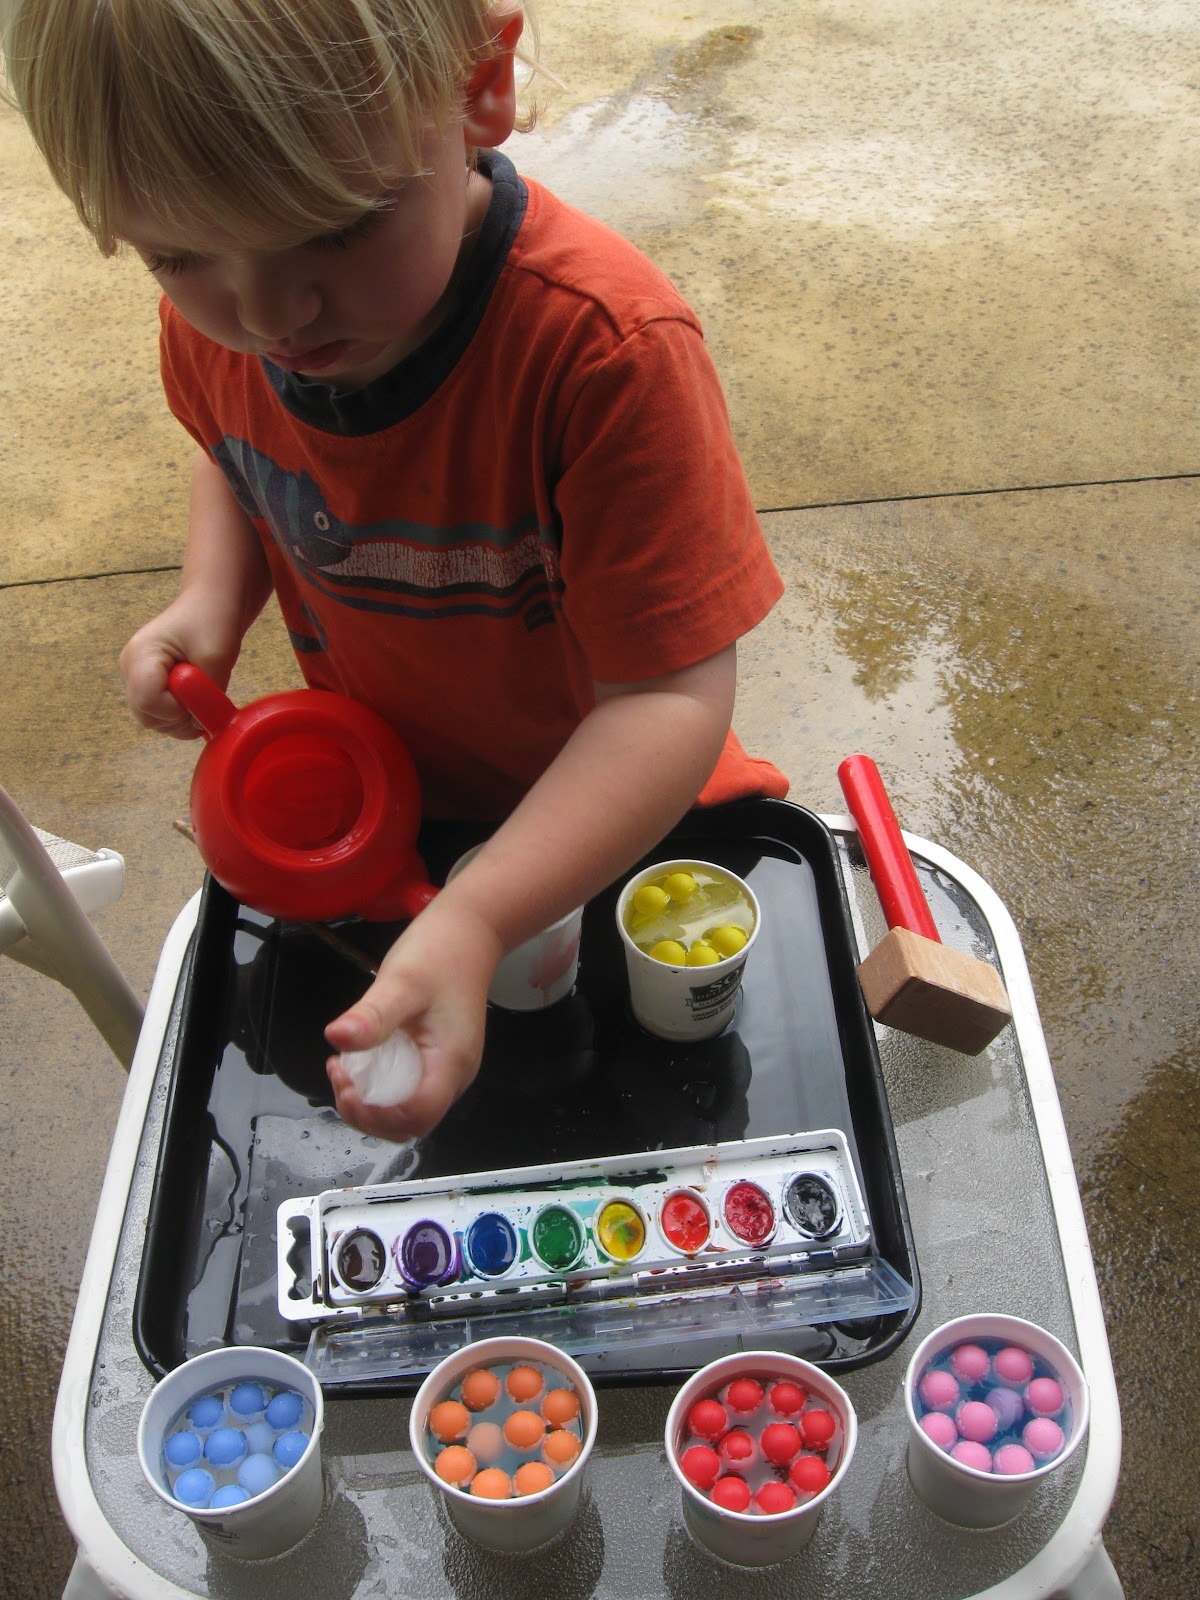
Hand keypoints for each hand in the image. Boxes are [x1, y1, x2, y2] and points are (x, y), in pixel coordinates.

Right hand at [119, 595, 241, 737]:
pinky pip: (158, 713)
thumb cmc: (213, 621)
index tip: (201, 693)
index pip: (148, 701)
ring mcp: (134, 676)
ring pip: (152, 719)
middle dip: (179, 718)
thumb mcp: (217, 657)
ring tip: (202, 693)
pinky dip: (179, 715)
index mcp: (141, 654)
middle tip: (205, 699)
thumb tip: (198, 724)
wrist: (210, 604)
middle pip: (146, 715)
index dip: (178, 708)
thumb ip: (205, 694)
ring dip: (181, 718)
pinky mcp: (144, 684)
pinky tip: (195, 697)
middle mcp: (129, 667)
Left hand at [325, 894, 502, 1140]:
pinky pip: (408, 1089)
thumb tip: (337, 1038)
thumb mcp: (402, 981)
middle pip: (410, 1123)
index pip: (415, 1116)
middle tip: (340, 1073)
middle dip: (367, 1112)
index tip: (346, 1082)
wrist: (471, 933)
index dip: (375, 1113)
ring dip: (371, 1102)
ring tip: (345, 1067)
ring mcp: (448, 1069)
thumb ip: (373, 1015)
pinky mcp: (438, 1059)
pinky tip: (361, 1058)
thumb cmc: (440, 954)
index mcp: (449, 1063)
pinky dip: (380, 1086)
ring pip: (407, 1111)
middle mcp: (453, 1075)